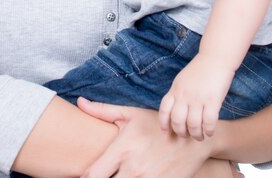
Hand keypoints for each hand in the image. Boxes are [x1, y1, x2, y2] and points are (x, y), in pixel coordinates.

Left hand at [77, 97, 211, 177]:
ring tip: (121, 174)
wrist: (192, 138)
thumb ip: (103, 111)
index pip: (93, 175)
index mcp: (123, 149)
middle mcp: (134, 168)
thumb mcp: (132, 114)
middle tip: (107, 173)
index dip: (85, 177)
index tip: (87, 174)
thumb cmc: (157, 125)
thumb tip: (79, 102)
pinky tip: (136, 177)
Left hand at [159, 53, 233, 139]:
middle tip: (187, 136)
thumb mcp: (183, 79)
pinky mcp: (213, 100)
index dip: (164, 123)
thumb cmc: (200, 69)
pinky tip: (210, 132)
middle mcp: (185, 95)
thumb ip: (178, 94)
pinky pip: (208, 122)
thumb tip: (175, 111)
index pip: (164, 109)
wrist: (215, 58)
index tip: (167, 132)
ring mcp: (198, 98)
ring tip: (200, 136)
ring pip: (193, 125)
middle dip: (181, 133)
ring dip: (196, 135)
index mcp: (176, 89)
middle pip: (178, 121)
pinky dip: (208, 130)